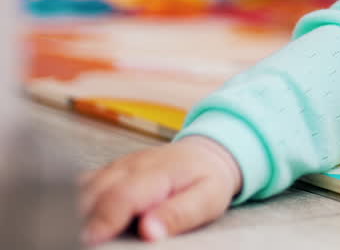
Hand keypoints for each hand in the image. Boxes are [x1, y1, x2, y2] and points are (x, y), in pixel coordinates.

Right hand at [80, 135, 241, 244]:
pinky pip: (84, 184)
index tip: (92, 240)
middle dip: (84, 218)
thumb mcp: (206, 201)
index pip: (122, 195)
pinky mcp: (110, 171)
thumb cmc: (207, 180)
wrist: (207, 154)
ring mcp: (119, 166)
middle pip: (95, 191)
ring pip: (84, 187)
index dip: (104, 220)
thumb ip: (178, 215)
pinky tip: (83, 217)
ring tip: (83, 232)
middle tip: (84, 241)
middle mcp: (133, 165)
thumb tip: (150, 231)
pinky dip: (77, 200)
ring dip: (77, 210)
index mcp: (158, 172)